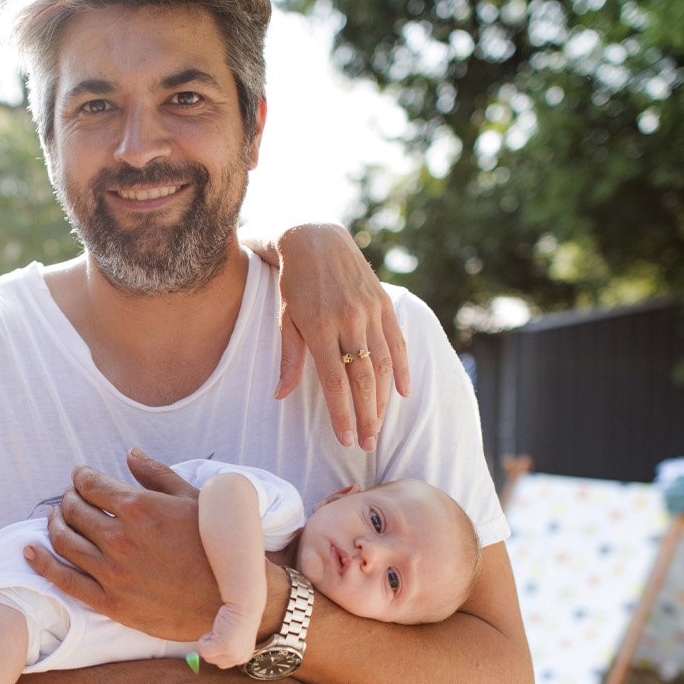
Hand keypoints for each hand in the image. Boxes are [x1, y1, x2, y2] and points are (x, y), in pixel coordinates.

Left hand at [28, 449, 217, 640]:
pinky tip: (30, 551)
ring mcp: (112, 572)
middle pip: (74, 510)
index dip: (81, 477)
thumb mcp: (193, 500)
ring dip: (54, 523)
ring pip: (64, 540)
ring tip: (56, 518)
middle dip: (68, 498)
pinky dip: (41, 562)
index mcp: (140, 508)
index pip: (91, 484)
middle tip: (70, 497)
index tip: (80, 476)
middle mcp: (120, 538)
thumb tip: (130, 453)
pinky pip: (63, 579)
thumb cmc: (216, 547)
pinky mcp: (110, 602)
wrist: (230, 600)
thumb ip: (156, 474)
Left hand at [270, 223, 409, 451]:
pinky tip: (404, 393)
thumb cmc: (294, 283)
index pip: (335, 382)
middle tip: (367, 444)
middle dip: (367, 416)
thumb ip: (289, 358)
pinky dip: (403, 369)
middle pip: (364, 379)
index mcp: (320, 327)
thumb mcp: (285, 318)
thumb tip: (280, 395)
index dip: (342, 414)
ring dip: (384, 400)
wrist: (316, 239)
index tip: (346, 439)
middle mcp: (349, 321)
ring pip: (384, 365)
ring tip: (380, 427)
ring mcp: (370, 311)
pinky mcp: (384, 303)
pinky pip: (399, 342)